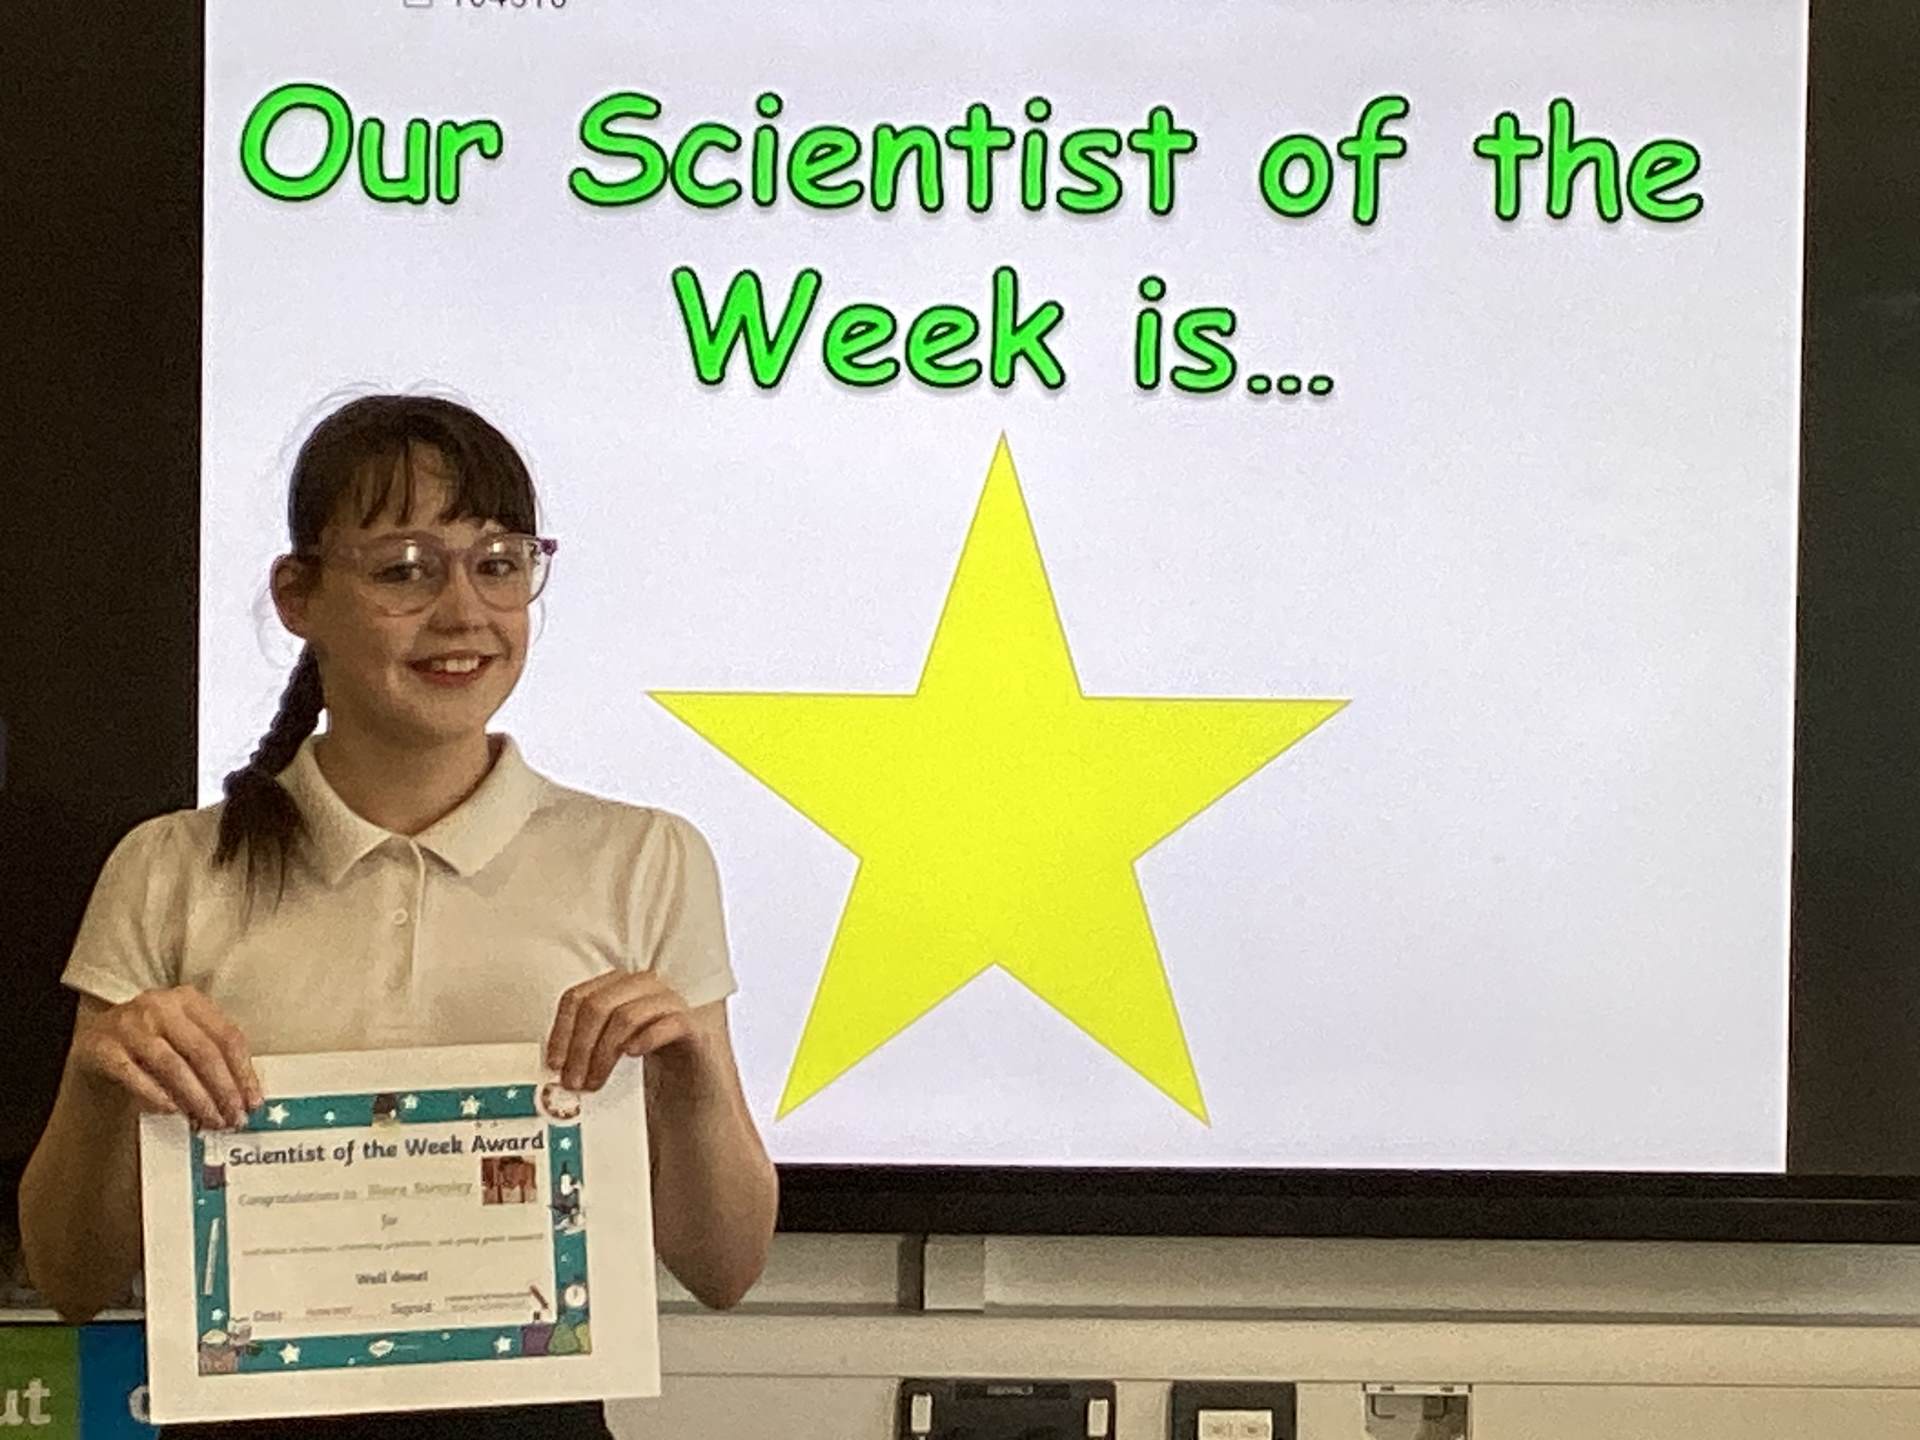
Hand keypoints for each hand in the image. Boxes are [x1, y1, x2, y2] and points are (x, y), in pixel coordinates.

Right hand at [73, 987, 260, 1129]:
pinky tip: (173, 1110)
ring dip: (197, 1099)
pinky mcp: (104, 1048)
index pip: (228, 1036)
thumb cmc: (150, 1039)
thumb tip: (241, 1094)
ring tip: (211, 1120)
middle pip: (204, 1052)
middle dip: (224, 1090)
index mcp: (189, 1000)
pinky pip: (136, 1076)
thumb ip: (210, 1054)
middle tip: (234, 1117)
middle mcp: (160, 1007)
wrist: (93, 1039)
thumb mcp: (183, 1034)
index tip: (253, 1101)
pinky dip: (157, 1095)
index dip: (244, 1071)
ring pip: (174, 1066)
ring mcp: (130, 1026)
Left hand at [545, 972, 701, 1091]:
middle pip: (598, 1005)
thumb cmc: (650, 1061)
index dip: (561, 1030)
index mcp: (619, 986)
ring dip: (603, 1053)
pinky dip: (646, 1038)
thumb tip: (554, 1067)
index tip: (554, 1062)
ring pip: (626, 1015)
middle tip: (572, 1081)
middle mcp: (644, 986)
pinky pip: (668, 1023)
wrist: (696, 1076)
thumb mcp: (612, 1047)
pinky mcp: (694, 1024)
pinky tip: (632, 1054)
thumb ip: (586, 1048)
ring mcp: (671, 1002)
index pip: (579, 996)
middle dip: (579, 1047)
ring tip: (595, 1081)